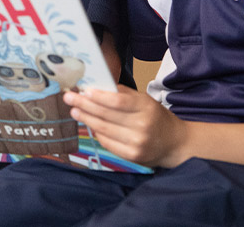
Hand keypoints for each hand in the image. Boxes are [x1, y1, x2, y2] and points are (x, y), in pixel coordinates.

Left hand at [65, 86, 187, 167]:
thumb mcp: (145, 101)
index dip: (98, 96)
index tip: (83, 90)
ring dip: (86, 119)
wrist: (174, 143)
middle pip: (106, 115)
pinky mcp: (132, 156)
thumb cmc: (155, 118)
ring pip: (104, 129)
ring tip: (74, 110)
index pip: (118, 101)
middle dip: (84, 105)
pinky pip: (107, 143)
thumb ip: (123, 94)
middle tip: (69, 97)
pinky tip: (90, 125)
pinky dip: (97, 133)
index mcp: (146, 107)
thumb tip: (96, 87)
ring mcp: (137, 143)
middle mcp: (143, 125)